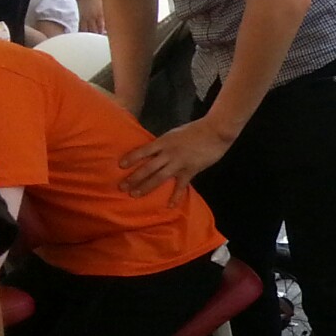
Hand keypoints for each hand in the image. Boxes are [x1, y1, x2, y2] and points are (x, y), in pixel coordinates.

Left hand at [117, 115, 235, 202]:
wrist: (215, 132)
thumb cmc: (195, 130)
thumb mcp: (175, 134)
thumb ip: (164, 144)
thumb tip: (153, 152)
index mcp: (164, 142)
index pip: (143, 151)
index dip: (131, 158)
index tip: (120, 165)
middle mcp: (168, 154)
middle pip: (148, 168)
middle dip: (134, 178)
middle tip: (122, 187)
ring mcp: (179, 163)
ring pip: (159, 177)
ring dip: (146, 187)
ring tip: (135, 195)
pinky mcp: (190, 171)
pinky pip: (181, 186)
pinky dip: (175, 196)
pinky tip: (170, 205)